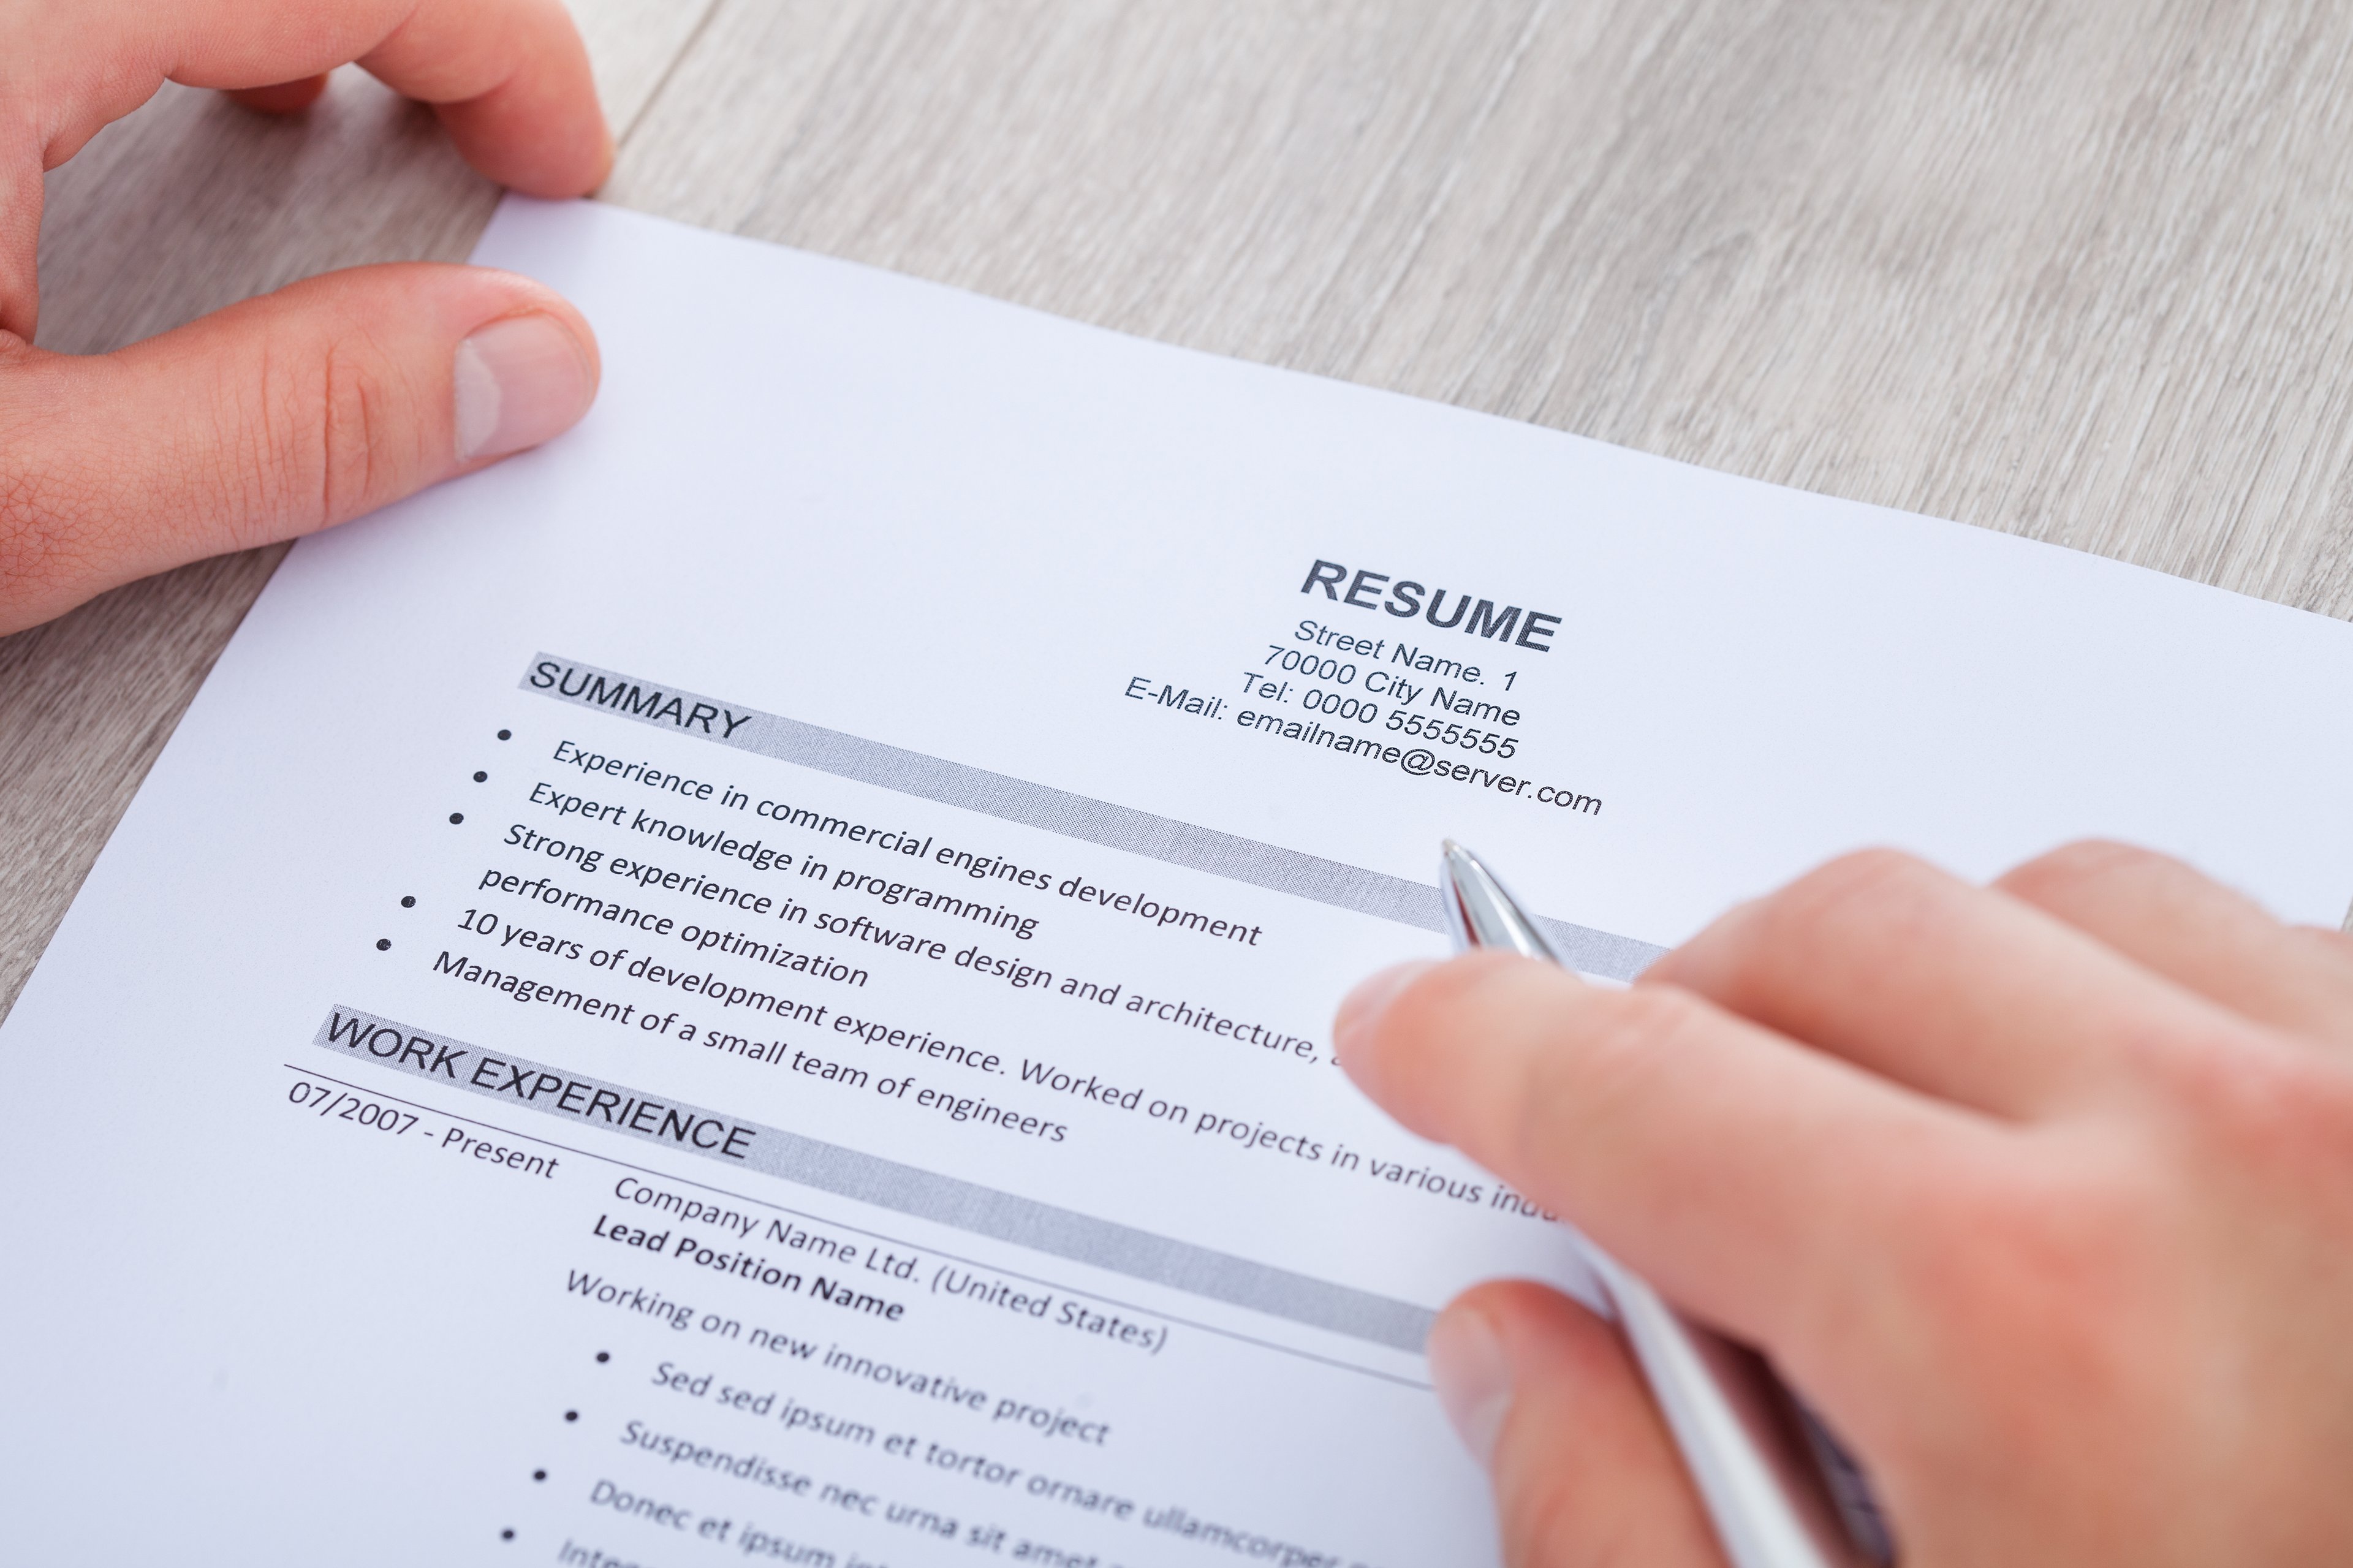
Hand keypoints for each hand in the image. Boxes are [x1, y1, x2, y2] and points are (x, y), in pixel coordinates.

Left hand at [0, 0, 610, 633]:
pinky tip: (145, 104)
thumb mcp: (9, 494)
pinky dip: (157, 34)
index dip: (500, 49)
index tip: (557, 160)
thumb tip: (510, 365)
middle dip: (418, 30)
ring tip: (336, 124)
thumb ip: (277, 420)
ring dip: (290, 23)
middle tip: (491, 141)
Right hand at [1336, 842, 2352, 1565]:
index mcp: (2039, 1328)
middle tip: (1638, 1126)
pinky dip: (2135, 1017)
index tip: (1424, 1034)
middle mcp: (2249, 1155)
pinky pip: (2262, 953)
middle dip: (1687, 1015)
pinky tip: (2125, 1174)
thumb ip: (1630, 1539)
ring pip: (2054, 903)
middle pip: (1836, 935)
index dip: (1481, 1053)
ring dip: (1926, 999)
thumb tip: (1517, 1349)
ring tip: (1907, 1158)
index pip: (1642, 1088)